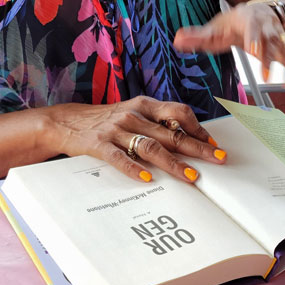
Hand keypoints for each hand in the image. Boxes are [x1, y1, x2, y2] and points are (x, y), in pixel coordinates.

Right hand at [47, 96, 226, 183]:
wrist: (67, 122)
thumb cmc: (107, 120)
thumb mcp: (133, 113)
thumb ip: (157, 122)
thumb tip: (188, 137)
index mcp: (144, 105)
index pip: (179, 112)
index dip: (199, 128)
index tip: (213, 143)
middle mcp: (133, 115)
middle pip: (170, 132)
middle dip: (197, 147)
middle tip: (217, 159)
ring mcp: (116, 129)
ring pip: (150, 146)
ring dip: (173, 163)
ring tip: (190, 175)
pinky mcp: (99, 144)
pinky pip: (119, 158)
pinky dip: (133, 169)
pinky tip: (146, 179)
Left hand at [173, 3, 284, 98]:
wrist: (264, 11)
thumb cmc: (237, 22)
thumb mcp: (217, 26)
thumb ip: (199, 36)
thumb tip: (178, 40)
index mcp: (250, 20)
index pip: (253, 28)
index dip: (255, 38)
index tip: (254, 49)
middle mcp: (269, 28)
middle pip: (272, 42)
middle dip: (271, 59)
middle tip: (267, 76)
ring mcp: (280, 38)